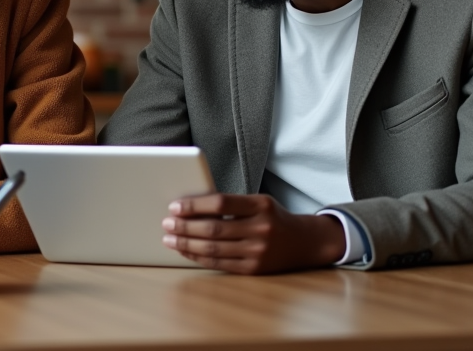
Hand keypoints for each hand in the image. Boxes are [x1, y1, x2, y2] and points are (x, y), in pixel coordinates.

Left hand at [163, 194, 345, 274]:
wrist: (306, 242)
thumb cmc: (274, 217)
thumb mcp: (258, 202)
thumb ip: (231, 204)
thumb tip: (190, 207)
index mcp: (261, 205)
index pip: (221, 202)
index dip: (195, 205)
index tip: (175, 206)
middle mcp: (261, 229)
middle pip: (214, 228)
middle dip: (185, 226)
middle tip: (166, 223)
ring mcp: (258, 251)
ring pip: (214, 248)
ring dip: (187, 243)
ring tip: (169, 238)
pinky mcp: (254, 269)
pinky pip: (220, 264)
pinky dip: (199, 257)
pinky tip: (185, 251)